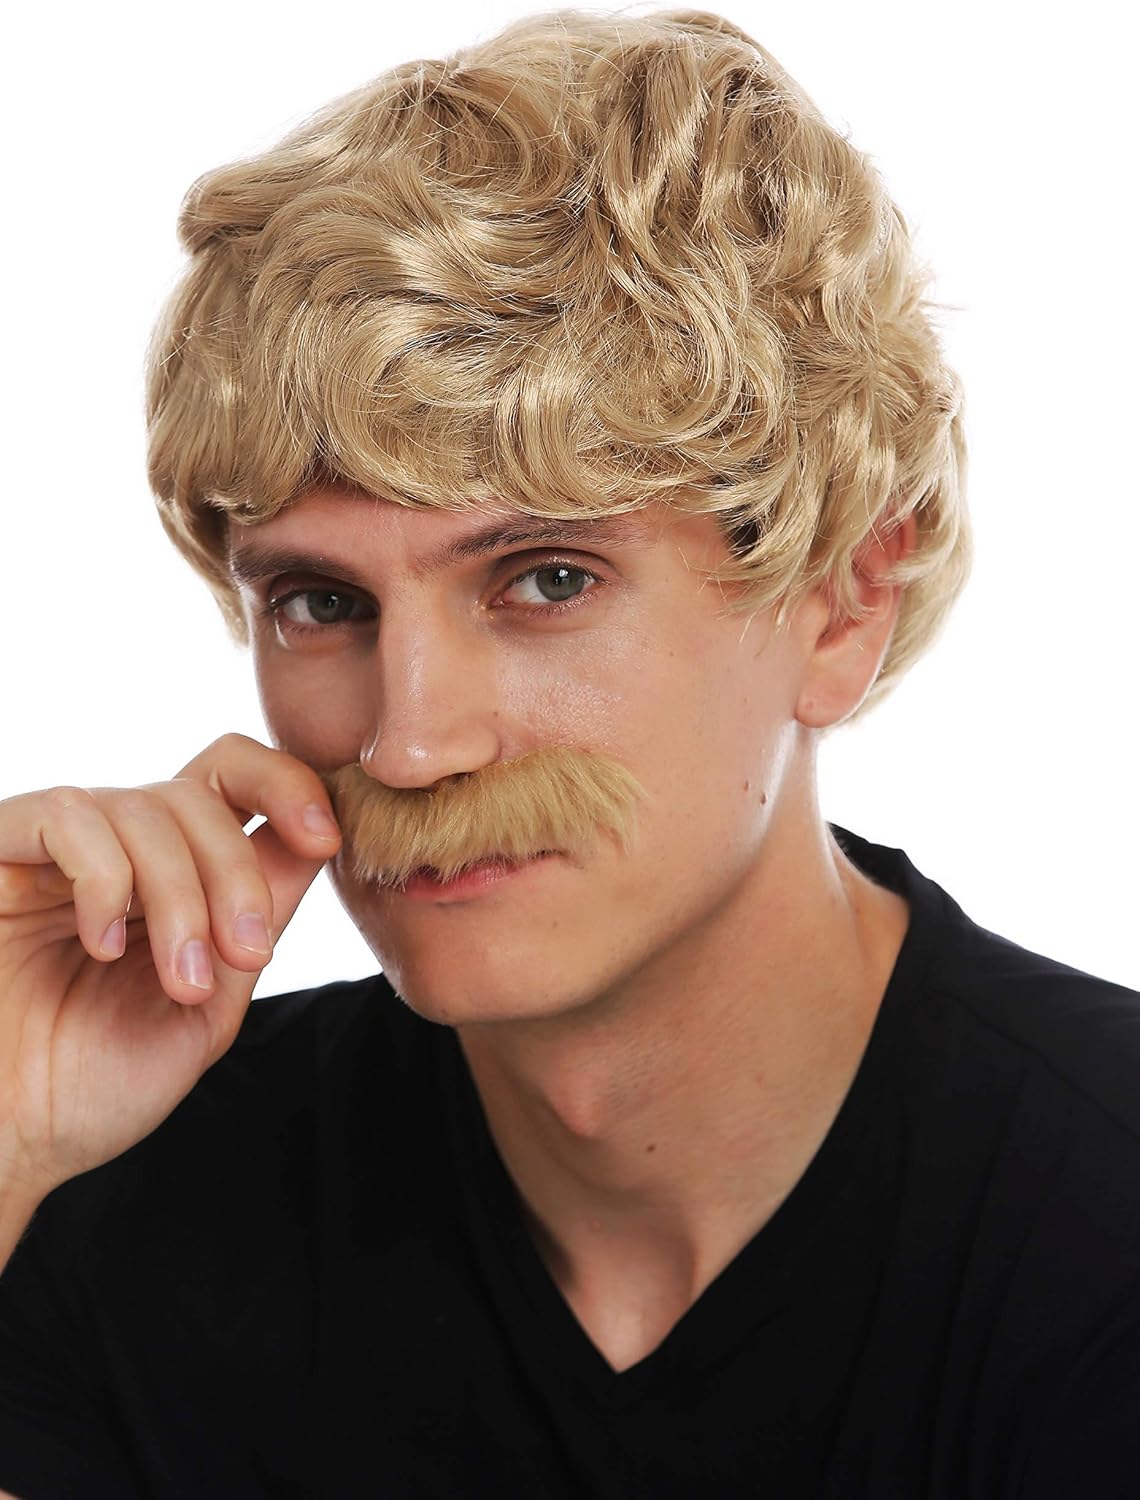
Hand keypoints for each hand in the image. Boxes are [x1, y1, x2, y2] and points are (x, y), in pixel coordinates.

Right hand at [0, 733, 340, 1200]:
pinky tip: (103, 947)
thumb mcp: (207, 1006)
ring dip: (182, 896)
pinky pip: (70, 818)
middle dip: (238, 872)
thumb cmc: (88, 1088)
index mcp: (171, 878)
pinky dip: (106, 881)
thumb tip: (316, 842)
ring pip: (147, 806)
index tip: (327, 839)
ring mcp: (54, 848)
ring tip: (181, 981)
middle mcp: (115, 848)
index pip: (236, 783)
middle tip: (243, 957)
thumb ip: (255, 924)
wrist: (2, 1143)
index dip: (291, 787)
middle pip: (203, 791)